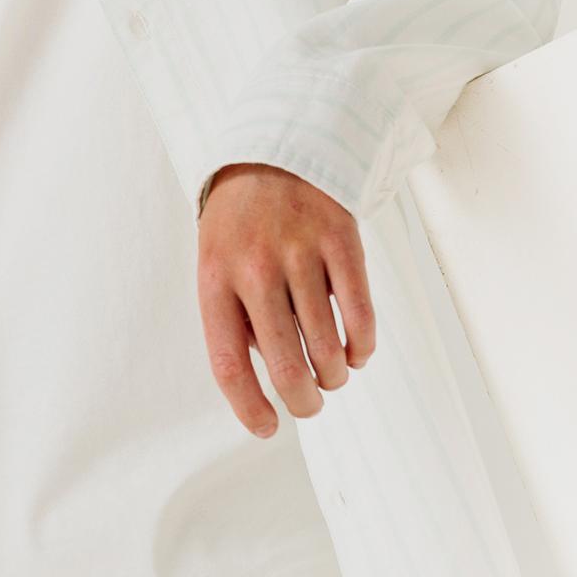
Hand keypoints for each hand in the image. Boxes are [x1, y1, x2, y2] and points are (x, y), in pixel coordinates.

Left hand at [196, 163, 374, 431]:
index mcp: (214, 279)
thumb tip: (270, 377)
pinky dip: (362, 345)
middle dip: (302, 401)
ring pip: (326, 346)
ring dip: (333, 375)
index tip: (267, 428)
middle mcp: (255, 269)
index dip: (249, 407)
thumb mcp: (214, 263)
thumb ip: (234, 317)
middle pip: (284, 364)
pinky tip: (356, 352)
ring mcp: (300, 253)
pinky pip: (360, 314)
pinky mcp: (340, 242)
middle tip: (309, 406)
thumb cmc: (240, 222)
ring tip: (331, 375)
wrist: (274, 148)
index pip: (228, 363)